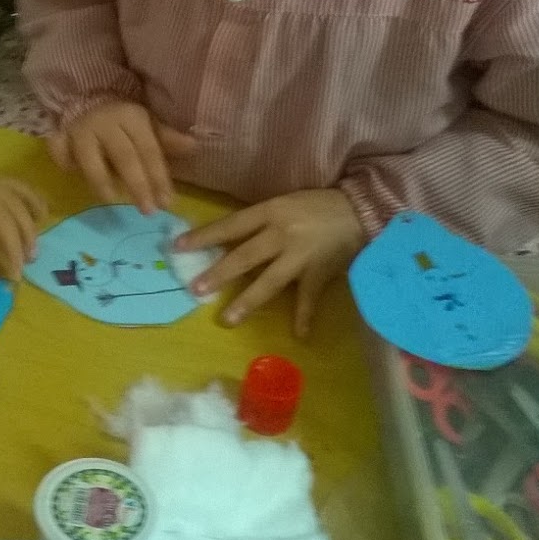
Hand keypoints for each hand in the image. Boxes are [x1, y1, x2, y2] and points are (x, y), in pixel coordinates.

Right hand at [48, 100, 195, 213]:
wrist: (86, 95)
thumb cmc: (122, 119)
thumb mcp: (146, 125)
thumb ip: (166, 139)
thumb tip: (193, 147)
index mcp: (131, 118)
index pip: (148, 151)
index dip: (158, 177)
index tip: (167, 202)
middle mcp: (106, 124)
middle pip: (124, 157)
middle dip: (138, 185)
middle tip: (148, 211)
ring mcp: (81, 131)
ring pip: (90, 159)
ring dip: (101, 181)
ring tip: (112, 201)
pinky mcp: (60, 136)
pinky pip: (60, 153)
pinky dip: (65, 163)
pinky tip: (73, 176)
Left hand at [176, 189, 364, 336]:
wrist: (360, 209)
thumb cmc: (316, 205)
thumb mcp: (283, 204)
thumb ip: (259, 222)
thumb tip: (225, 241)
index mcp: (271, 212)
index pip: (231, 225)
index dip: (204, 236)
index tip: (178, 247)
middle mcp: (282, 234)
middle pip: (244, 256)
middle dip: (219, 273)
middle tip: (196, 288)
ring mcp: (300, 256)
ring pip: (269, 281)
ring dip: (248, 301)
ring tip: (227, 319)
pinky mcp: (319, 272)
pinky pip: (308, 298)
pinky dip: (304, 316)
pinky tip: (298, 335)